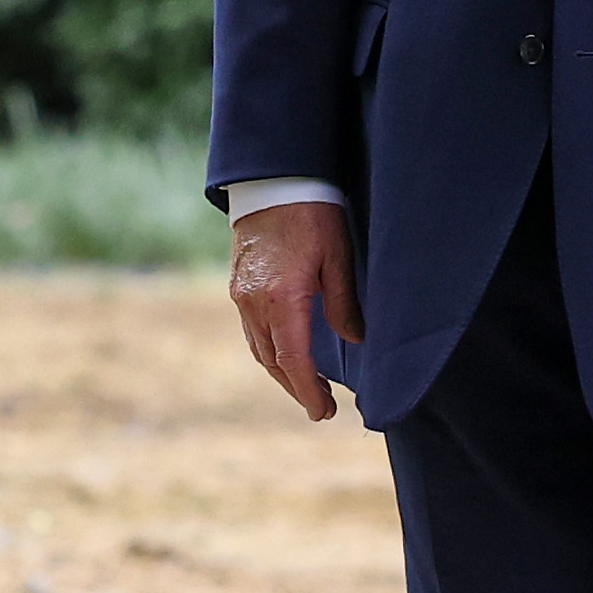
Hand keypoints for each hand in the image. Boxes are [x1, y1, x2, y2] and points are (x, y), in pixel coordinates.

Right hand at [229, 200, 361, 422]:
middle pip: (273, 361)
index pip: (294, 360)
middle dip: (296, 388)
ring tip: (306, 388)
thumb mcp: (338, 256)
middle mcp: (254, 302)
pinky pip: (252, 331)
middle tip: (321, 409)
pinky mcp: (238, 287)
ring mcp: (241, 296)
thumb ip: (343, 302)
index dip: (308, 390)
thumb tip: (355, 339)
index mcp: (282, 297)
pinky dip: (270, 351)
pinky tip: (286, 356)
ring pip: (259, 349)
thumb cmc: (312, 213)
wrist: (272, 181)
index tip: (323, 411)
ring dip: (281, 373)